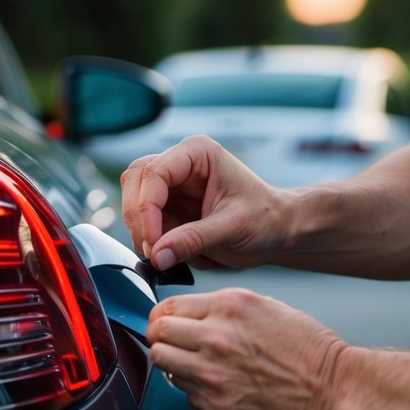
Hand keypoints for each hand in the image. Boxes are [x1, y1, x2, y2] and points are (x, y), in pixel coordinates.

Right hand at [120, 135, 287, 270]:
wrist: (277, 231)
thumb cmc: (265, 219)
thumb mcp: (233, 229)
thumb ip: (193, 240)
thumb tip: (157, 255)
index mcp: (197, 153)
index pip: (154, 172)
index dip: (147, 208)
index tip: (154, 242)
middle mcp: (180, 164)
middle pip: (134, 181)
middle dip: (138, 218)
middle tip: (153, 251)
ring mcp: (172, 186)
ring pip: (133, 201)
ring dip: (141, 231)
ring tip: (164, 255)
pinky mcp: (168, 208)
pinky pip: (144, 223)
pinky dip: (150, 241)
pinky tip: (172, 254)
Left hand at [146, 288, 345, 409]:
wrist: (333, 388)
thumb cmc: (307, 347)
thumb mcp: (262, 305)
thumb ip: (220, 308)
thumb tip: (188, 315)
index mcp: (227, 308)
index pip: (166, 308)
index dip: (162, 317)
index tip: (166, 323)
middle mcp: (216, 338)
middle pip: (156, 335)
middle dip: (160, 339)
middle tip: (173, 345)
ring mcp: (213, 375)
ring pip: (163, 364)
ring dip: (174, 364)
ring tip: (195, 365)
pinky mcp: (217, 406)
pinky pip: (185, 393)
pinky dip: (195, 389)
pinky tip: (219, 384)